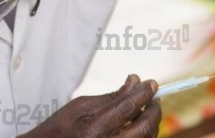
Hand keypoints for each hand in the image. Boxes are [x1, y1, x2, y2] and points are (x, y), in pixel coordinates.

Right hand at [20, 75, 161, 137]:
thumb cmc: (59, 130)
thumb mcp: (80, 106)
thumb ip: (111, 96)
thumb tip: (135, 82)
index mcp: (94, 129)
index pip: (129, 107)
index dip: (144, 93)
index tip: (151, 84)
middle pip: (144, 127)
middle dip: (154, 109)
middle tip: (154, 98)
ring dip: (151, 122)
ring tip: (148, 110)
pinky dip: (144, 134)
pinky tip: (139, 125)